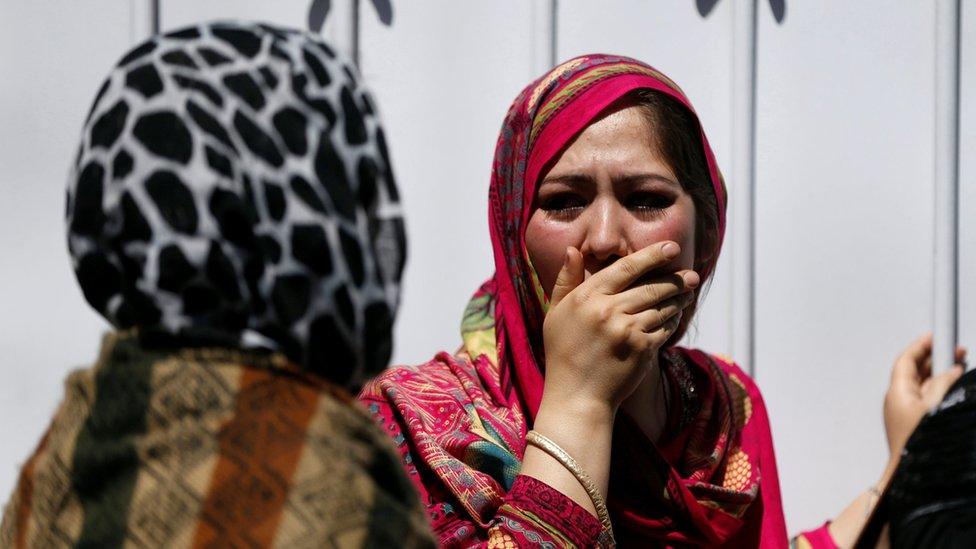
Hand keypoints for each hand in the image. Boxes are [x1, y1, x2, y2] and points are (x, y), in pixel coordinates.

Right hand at [540, 241, 698, 410]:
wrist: (576, 396)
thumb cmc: (563, 353)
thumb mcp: (556, 313)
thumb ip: (566, 280)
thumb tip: (574, 249)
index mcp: (586, 297)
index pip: (625, 268)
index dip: (651, 256)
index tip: (671, 248)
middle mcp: (607, 311)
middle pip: (651, 286)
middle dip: (675, 278)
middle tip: (690, 274)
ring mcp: (626, 330)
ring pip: (662, 306)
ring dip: (679, 297)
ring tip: (687, 292)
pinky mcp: (642, 349)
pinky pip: (665, 327)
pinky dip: (673, 319)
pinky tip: (675, 315)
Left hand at [884, 333, 965, 461]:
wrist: (911, 477)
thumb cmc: (920, 444)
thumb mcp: (935, 406)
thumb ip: (943, 384)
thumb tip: (952, 370)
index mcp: (897, 393)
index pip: (906, 361)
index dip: (921, 346)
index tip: (935, 336)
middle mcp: (898, 401)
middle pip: (915, 371)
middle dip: (935, 358)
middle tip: (957, 351)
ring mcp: (905, 414)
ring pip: (923, 386)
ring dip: (941, 374)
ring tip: (961, 366)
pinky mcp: (914, 425)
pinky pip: (927, 400)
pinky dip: (940, 390)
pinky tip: (955, 390)